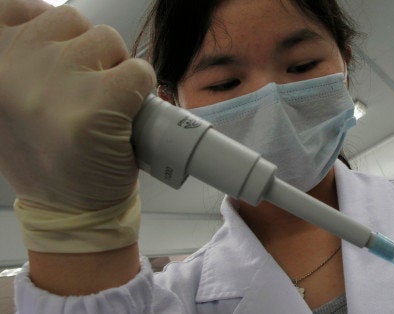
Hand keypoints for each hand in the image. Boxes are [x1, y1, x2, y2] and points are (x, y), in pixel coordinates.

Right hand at [0, 0, 154, 210]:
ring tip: (102, 107)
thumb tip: (42, 13)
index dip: (45, 26)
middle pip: (73, 21)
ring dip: (115, 70)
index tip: (58, 54)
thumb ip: (19, 54)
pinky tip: (124, 117)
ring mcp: (56, 79)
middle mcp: (15, 62)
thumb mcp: (8, 98)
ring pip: (109, 42)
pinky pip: (138, 71)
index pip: (11, 7)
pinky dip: (141, 91)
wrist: (68, 208)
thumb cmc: (45, 151)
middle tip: (84, 93)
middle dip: (89, 52)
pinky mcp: (99, 101)